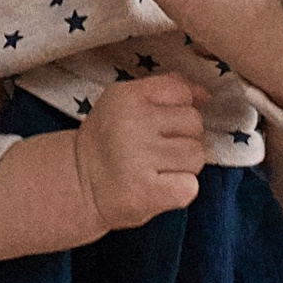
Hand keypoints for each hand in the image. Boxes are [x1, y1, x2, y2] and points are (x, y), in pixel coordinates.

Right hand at [74, 71, 206, 231]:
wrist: (77, 183)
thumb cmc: (108, 141)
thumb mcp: (125, 102)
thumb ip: (165, 90)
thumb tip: (205, 95)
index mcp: (125, 96)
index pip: (182, 92)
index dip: (177, 111)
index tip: (159, 125)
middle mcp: (131, 124)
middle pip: (194, 124)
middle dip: (183, 138)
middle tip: (157, 151)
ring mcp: (138, 159)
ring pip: (196, 156)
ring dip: (184, 166)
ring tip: (158, 170)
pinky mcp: (145, 192)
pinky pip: (190, 186)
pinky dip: (181, 190)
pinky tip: (160, 188)